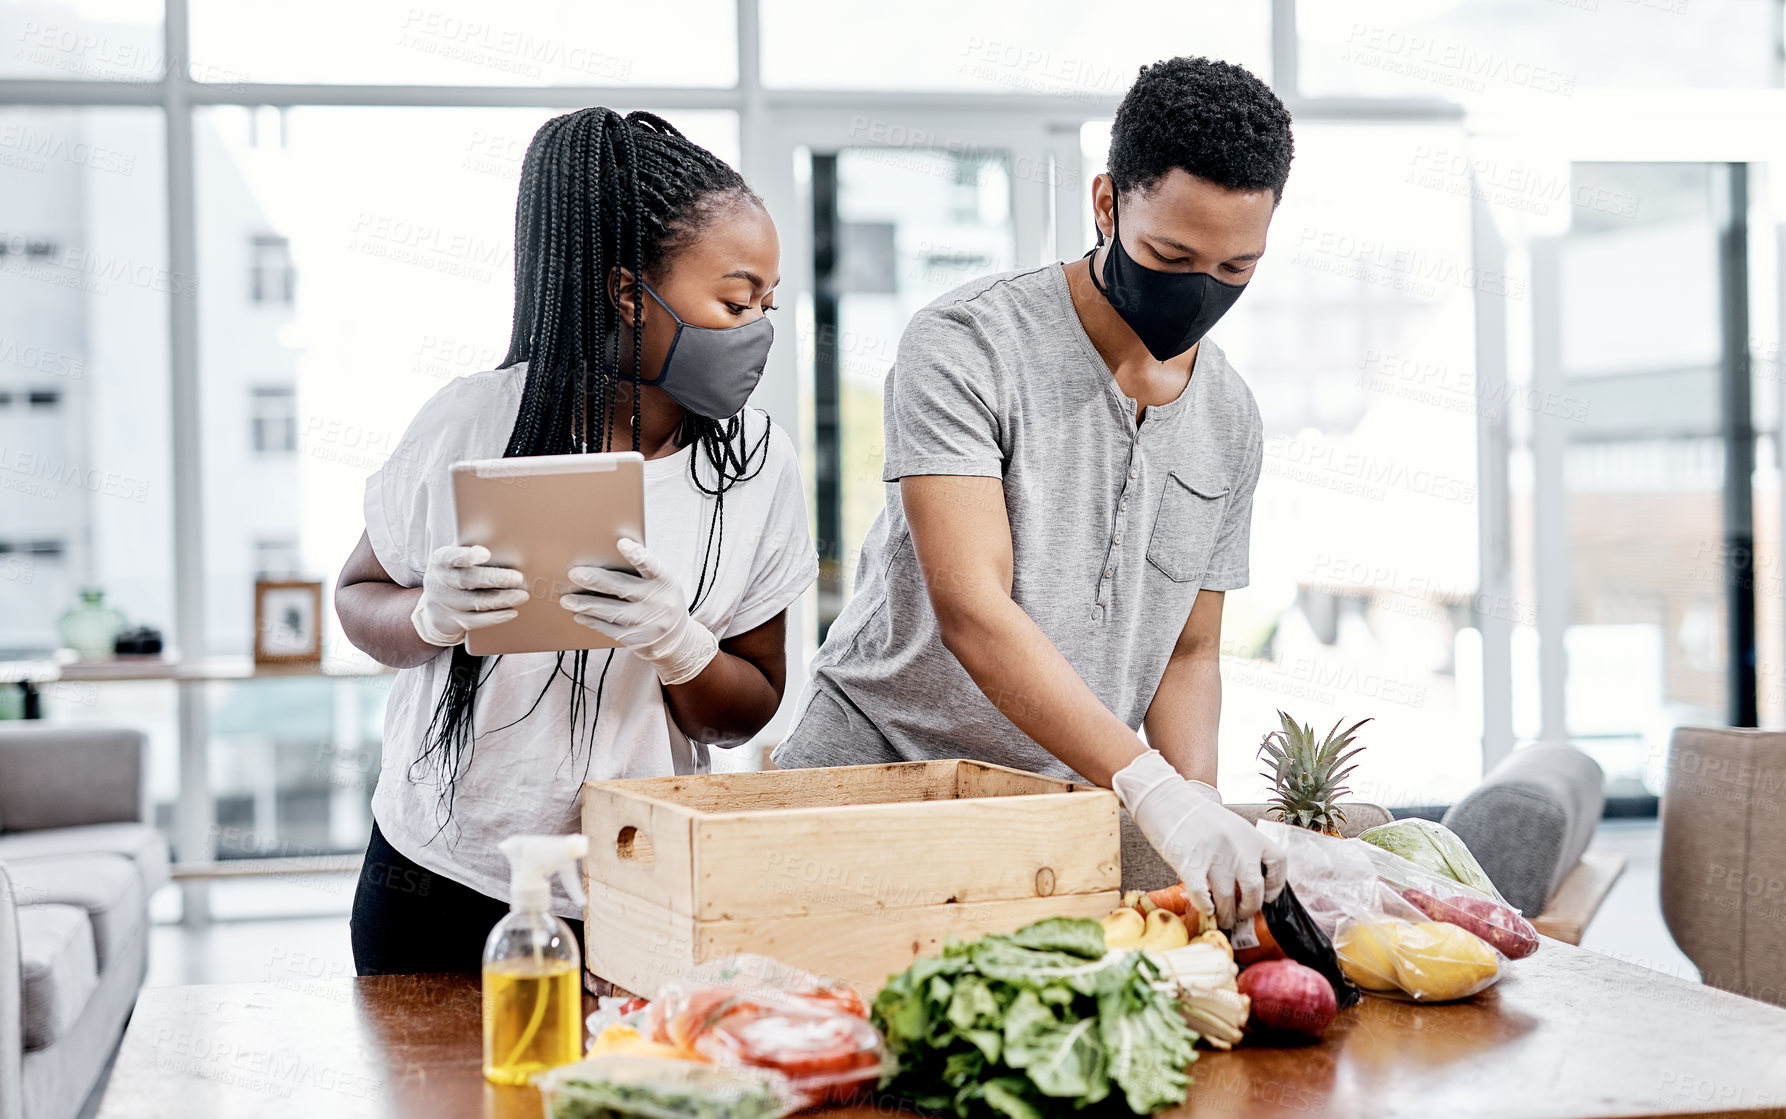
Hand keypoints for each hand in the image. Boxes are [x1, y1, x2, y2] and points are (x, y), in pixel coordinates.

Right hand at [412, 544, 527, 646]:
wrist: (434, 608)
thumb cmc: (455, 575)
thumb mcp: (455, 561)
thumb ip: (471, 552)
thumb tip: (503, 546)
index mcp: (439, 561)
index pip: (449, 557)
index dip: (465, 556)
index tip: (486, 553)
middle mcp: (438, 582)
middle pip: (467, 580)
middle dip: (494, 578)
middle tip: (518, 578)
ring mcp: (445, 604)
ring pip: (475, 602)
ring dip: (501, 599)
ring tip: (522, 596)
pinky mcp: (453, 622)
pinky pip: (476, 621)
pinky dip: (495, 617)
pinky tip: (511, 612)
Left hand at [560, 538, 717, 684]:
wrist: (676, 639)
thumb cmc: (660, 601)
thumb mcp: (661, 584)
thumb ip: (641, 573)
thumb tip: (604, 557)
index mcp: (665, 581)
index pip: (651, 565)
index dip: (636, 555)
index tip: (621, 543)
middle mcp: (659, 602)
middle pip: (623, 588)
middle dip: (596, 580)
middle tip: (574, 574)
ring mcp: (648, 623)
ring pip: (612, 612)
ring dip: (587, 604)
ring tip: (567, 599)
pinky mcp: (637, 639)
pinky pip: (610, 629)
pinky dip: (593, 621)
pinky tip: (579, 614)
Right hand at [1113, 749, 1285, 930]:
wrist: (1164, 799)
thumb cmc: (1196, 816)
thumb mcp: (1230, 827)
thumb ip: (1242, 850)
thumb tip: (1246, 886)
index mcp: (1250, 834)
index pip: (1278, 863)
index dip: (1276, 885)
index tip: (1266, 896)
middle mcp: (1237, 845)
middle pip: (1254, 889)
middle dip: (1249, 908)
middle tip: (1241, 914)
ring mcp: (1214, 854)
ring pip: (1228, 898)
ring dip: (1226, 915)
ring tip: (1222, 918)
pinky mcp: (1189, 863)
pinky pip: (1202, 896)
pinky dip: (1205, 908)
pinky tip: (1205, 908)